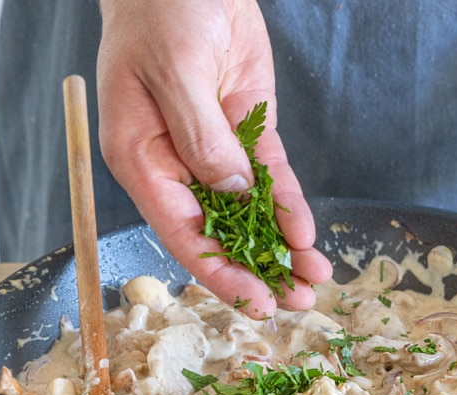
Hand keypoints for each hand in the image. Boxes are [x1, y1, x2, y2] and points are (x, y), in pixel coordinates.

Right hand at [96, 0, 331, 319]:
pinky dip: (289, 206)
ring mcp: (215, 150)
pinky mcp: (246, 131)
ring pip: (250, 213)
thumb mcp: (176, 73)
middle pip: (219, 232)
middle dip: (258, 270)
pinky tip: (307, 235)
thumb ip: (203, 139)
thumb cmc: (161, 10)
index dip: (219, 271)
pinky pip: (270, 178)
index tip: (255, 303)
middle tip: (297, 303)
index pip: (181, 232)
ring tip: (315, 281)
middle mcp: (176, 164)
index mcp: (141, 159)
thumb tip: (231, 196)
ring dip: (281, 248)